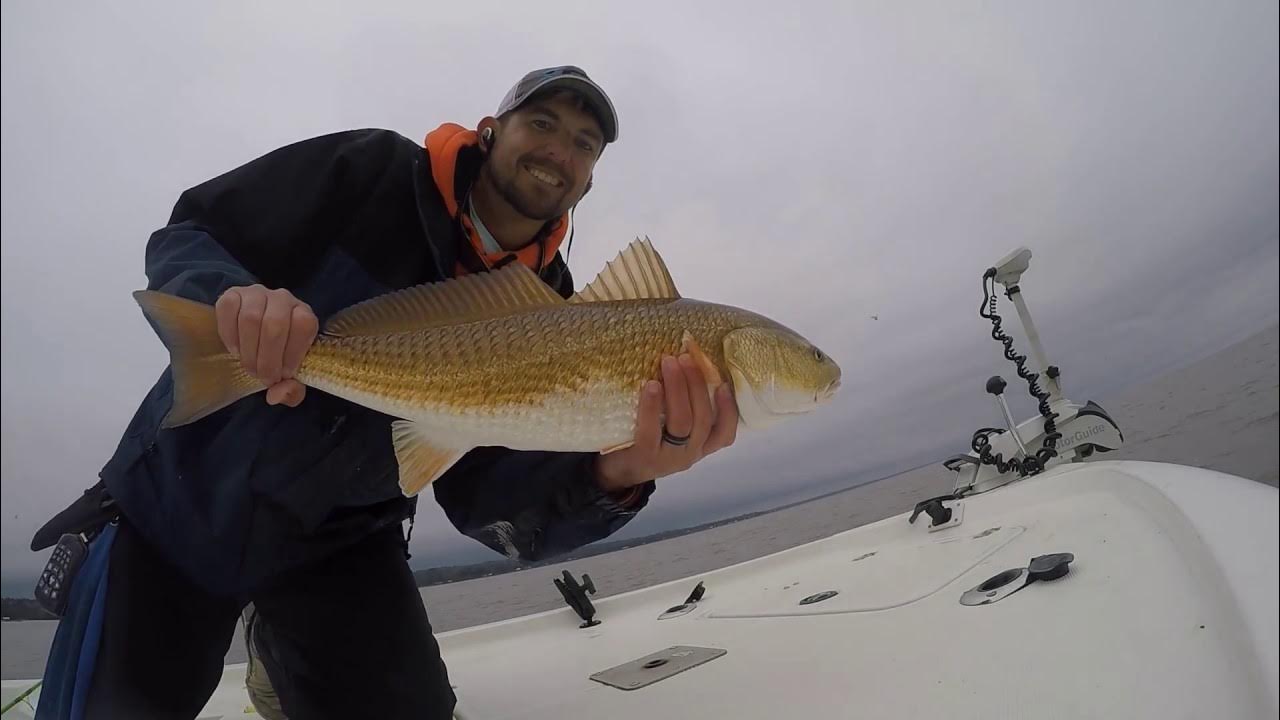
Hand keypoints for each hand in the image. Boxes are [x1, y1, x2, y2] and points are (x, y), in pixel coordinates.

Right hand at [215, 284, 317, 406]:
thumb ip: (292, 390)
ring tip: (249, 366)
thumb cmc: (276, 355)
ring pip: (251, 318)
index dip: (292, 353)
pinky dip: (230, 334)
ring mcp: (257, 293)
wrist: (254, 335)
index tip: (283, 374)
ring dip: (248, 350)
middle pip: (275, 324)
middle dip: (268, 358)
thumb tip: (277, 394)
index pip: (304, 325)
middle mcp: (283, 298)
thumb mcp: (289, 373)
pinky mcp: (233, 294)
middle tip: (262, 376)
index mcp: (304, 313)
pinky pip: (228, 309)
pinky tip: (235, 348)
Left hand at [595, 353, 739, 491]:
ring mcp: (667, 458)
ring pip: (682, 422)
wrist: (615, 472)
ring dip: (678, 388)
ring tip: (669, 363)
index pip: (724, 434)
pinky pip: (651, 430)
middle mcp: (689, 454)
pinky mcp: (644, 457)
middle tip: (686, 357)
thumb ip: (683, 407)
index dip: (728, 409)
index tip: (724, 383)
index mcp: (700, 446)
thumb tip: (687, 364)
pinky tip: (651, 386)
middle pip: (702, 419)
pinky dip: (653, 406)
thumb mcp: (670, 429)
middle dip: (696, 384)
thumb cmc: (646, 440)